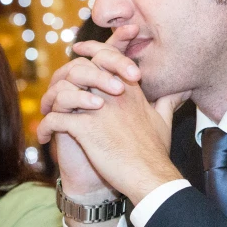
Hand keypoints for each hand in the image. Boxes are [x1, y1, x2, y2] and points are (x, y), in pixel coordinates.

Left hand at [39, 25, 190, 203]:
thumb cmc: (156, 152)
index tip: (77, 51)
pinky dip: (45, 127)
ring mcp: (99, 110)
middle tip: (52, 91)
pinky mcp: (86, 129)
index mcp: (130, 90)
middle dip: (61, 77)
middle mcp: (114, 94)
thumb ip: (168, 101)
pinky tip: (46, 139)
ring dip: (49, 102)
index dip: (90, 50)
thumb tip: (181, 91)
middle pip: (80, 68)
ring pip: (63, 90)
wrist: (150, 176)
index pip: (107, 57)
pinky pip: (55, 118)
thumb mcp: (164, 120)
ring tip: (46, 115)